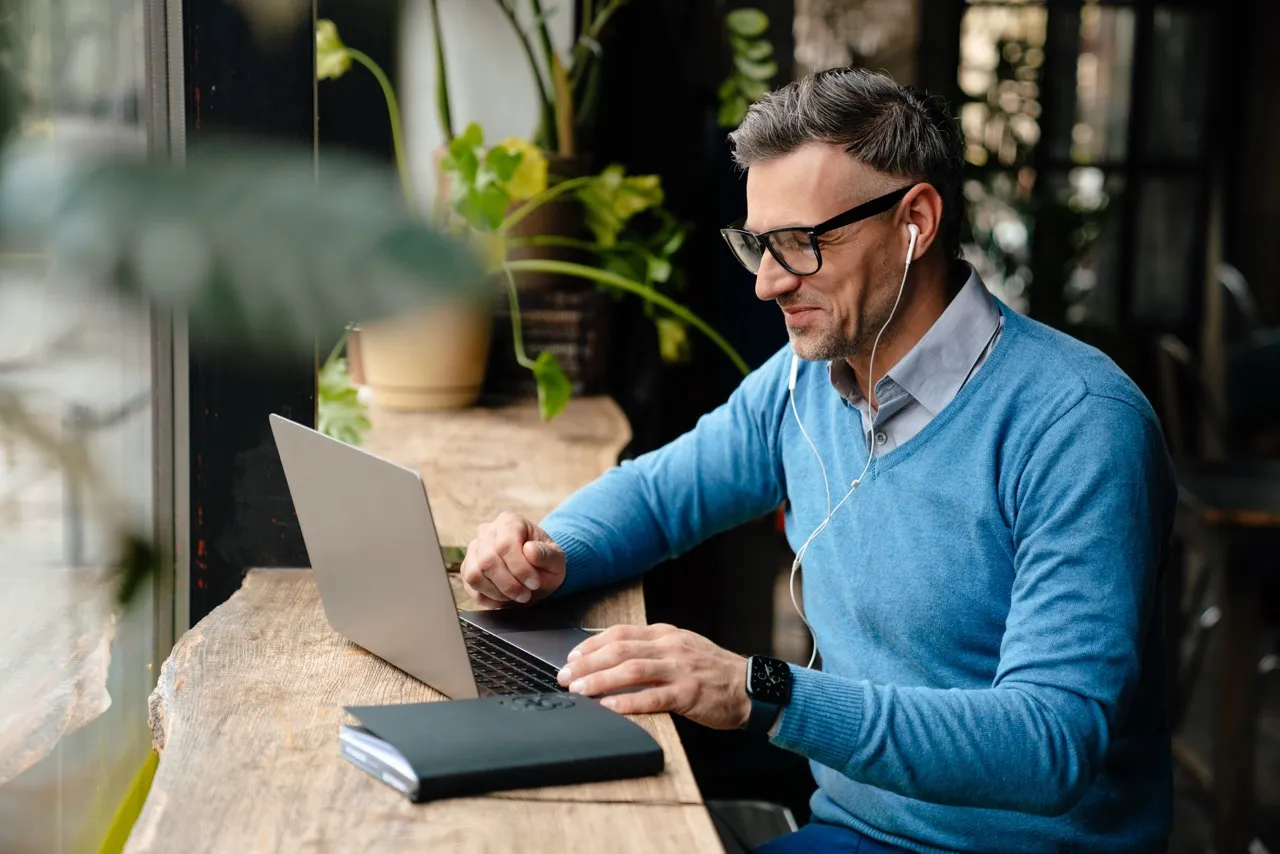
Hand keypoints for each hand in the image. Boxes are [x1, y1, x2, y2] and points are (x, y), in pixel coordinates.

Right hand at [460, 512, 565, 607]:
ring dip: (497, 592)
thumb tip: (530, 550)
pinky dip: (488, 599)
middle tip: (525, 594)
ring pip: (474, 575)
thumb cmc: (545, 562)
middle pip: (487, 561)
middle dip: (509, 584)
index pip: (505, 545)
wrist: (536, 573)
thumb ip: (547, 554)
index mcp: (509, 522)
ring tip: (515, 596)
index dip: (520, 569)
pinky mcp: (467, 569)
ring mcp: (473, 550)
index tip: (534, 583)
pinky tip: (504, 598)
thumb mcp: (556, 559)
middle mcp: (487, 532)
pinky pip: (470, 588)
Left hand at [556, 623, 750, 729]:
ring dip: (600, 680)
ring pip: (632, 670)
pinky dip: (628, 701)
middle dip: (588, 663)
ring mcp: (680, 669)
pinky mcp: (689, 693)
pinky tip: (609, 706)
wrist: (750, 687)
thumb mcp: (681, 649)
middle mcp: (671, 646)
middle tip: (566, 676)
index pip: (620, 633)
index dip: (591, 645)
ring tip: (579, 690)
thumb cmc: (713, 671)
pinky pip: (653, 697)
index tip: (571, 657)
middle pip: (620, 649)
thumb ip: (651, 650)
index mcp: (666, 634)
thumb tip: (612, 659)